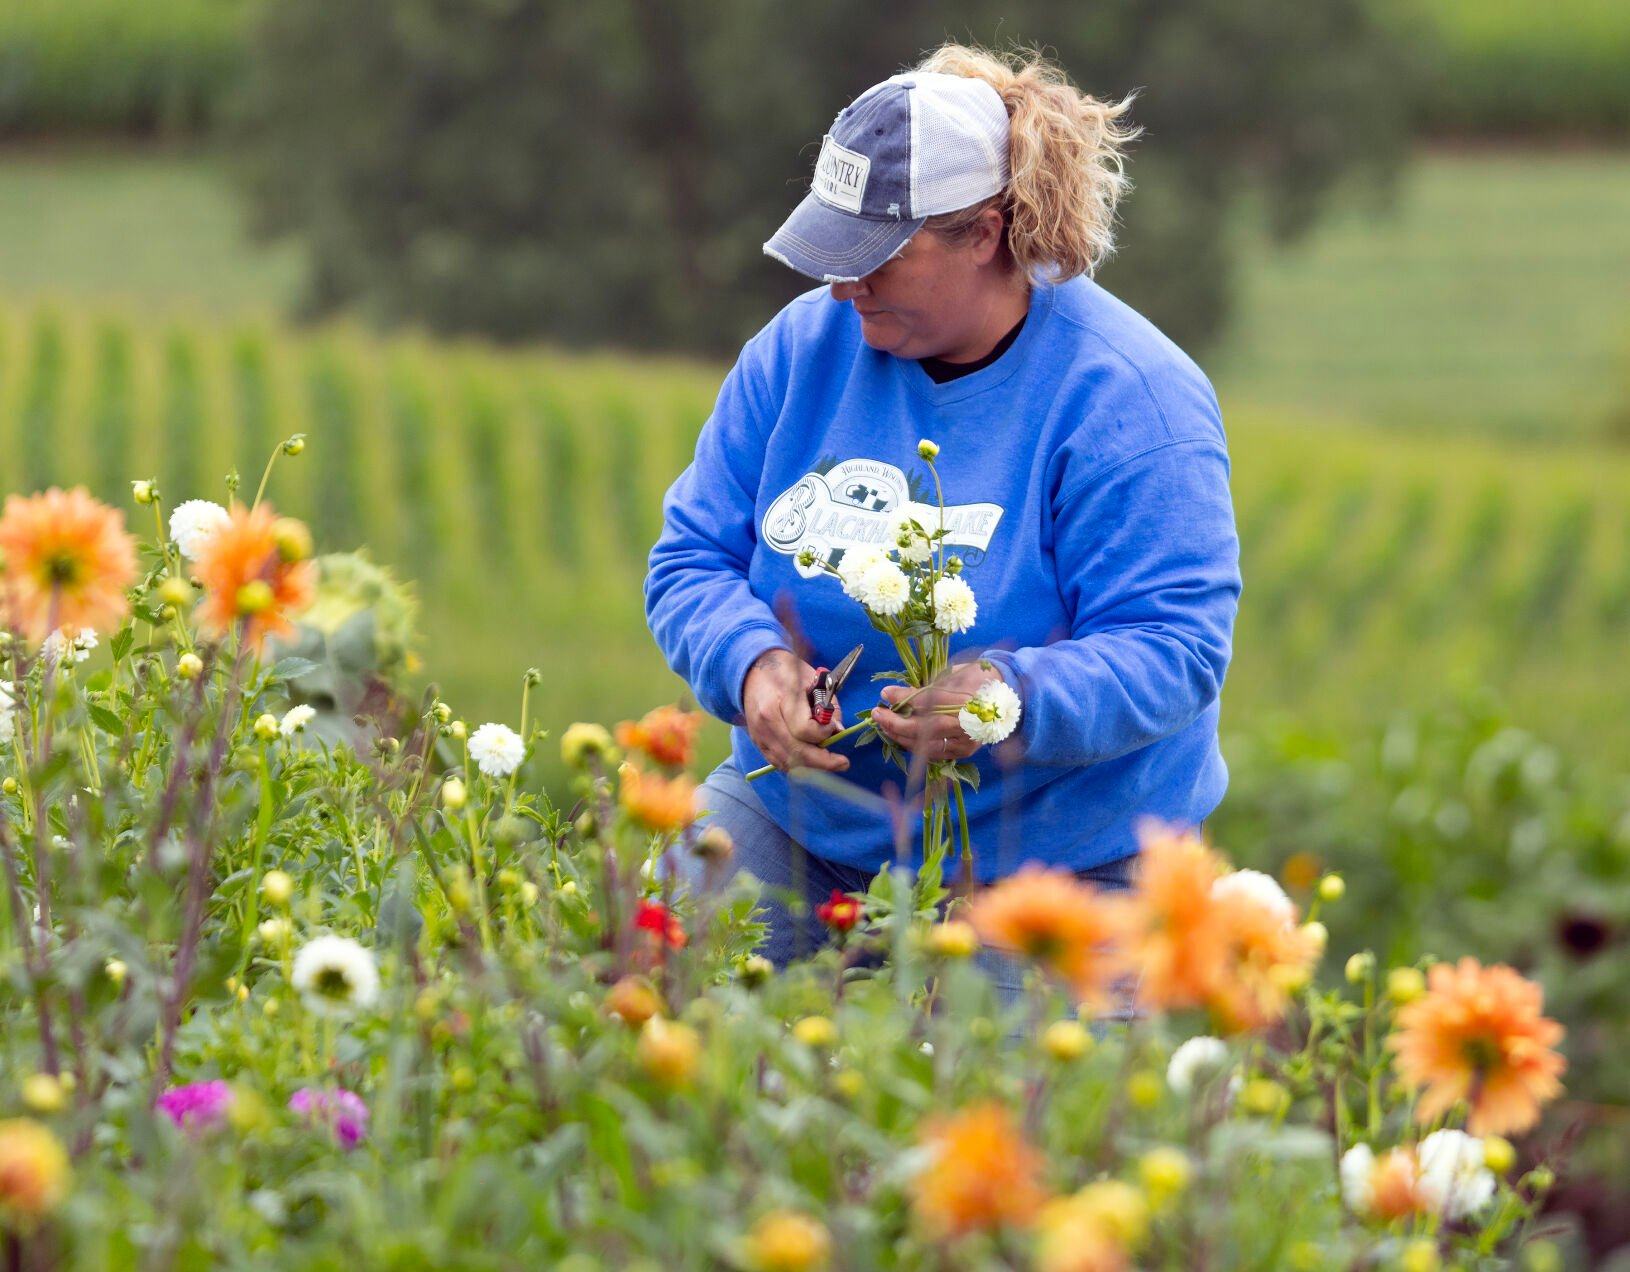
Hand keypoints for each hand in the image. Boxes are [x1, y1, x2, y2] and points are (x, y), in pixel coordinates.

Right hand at [741, 649, 849, 774]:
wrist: (752, 672)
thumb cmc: (786, 671)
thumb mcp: (813, 678)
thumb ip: (829, 704)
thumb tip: (838, 730)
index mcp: (781, 699)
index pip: (804, 729)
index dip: (823, 733)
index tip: (832, 727)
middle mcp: (767, 721)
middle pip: (797, 752)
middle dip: (823, 761)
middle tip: (843, 763)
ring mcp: (760, 734)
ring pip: (788, 762)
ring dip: (811, 767)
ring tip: (829, 763)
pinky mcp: (757, 742)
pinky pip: (778, 763)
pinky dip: (797, 766)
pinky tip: (810, 762)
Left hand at [870, 659, 1000, 762]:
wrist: (1006, 696)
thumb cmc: (976, 679)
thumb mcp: (951, 674)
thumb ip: (923, 687)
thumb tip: (891, 694)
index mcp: (968, 697)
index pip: (929, 701)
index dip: (904, 699)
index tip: (884, 694)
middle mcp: (969, 722)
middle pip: (926, 728)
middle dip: (897, 723)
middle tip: (878, 714)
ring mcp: (967, 740)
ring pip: (928, 745)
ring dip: (901, 737)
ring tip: (885, 726)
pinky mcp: (965, 751)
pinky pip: (934, 754)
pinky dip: (915, 747)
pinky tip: (902, 737)